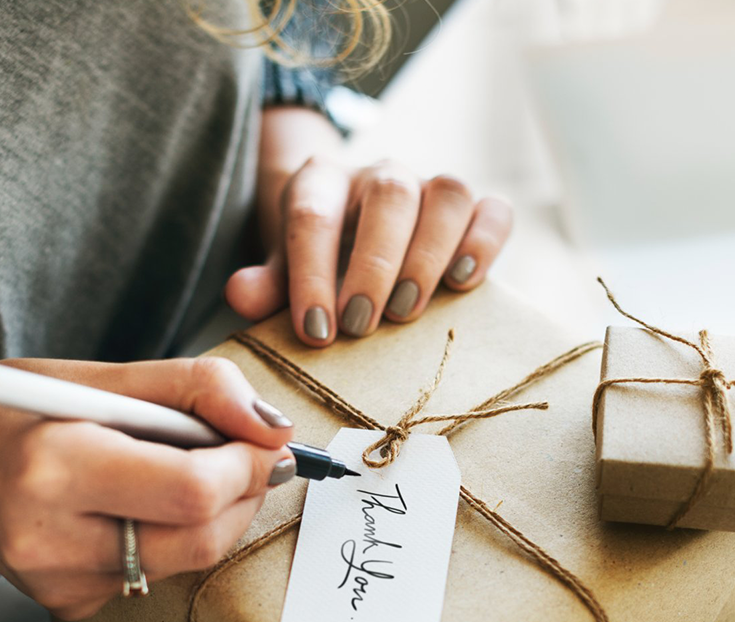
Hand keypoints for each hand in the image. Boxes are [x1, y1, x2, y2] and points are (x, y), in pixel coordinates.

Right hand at [0, 356, 294, 619]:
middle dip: (243, 495)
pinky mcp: (68, 604)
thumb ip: (197, 390)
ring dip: (209, 515)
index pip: (191, 491)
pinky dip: (166, 537)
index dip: (246, 467)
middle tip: (244, 457)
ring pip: (186, 560)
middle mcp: (50, 536)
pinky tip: (127, 507)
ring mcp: (58, 581)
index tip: (262, 442)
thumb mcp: (98, 375)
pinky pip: (153, 575)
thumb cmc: (11, 410)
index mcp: (53, 466)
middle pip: (201, 538)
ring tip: (175, 469)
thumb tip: (275, 431)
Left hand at [225, 155, 512, 345]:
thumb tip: (241, 295)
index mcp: (322, 182)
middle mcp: (379, 175)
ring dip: (429, 255)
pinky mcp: (474, 208)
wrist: (357, 237)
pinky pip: (493, 209)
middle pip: (388, 195)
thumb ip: (265, 287)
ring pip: (447, 194)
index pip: (313, 214)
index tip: (315, 332)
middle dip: (375, 265)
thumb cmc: (319, 263)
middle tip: (362, 325)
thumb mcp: (284, 273)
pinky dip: (486, 242)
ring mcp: (430, 186)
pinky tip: (464, 281)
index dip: (312, 274)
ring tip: (408, 312)